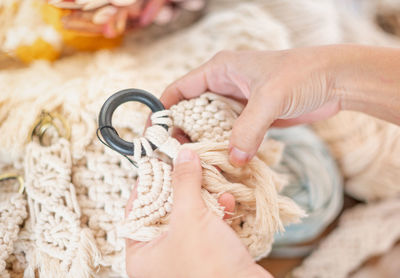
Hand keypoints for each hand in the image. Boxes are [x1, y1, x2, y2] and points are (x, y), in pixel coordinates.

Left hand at [125, 148, 271, 277]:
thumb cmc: (209, 269)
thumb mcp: (190, 218)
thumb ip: (184, 183)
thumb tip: (183, 156)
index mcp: (142, 254)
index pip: (136, 209)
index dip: (147, 183)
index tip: (159, 162)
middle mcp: (161, 255)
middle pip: (164, 209)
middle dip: (180, 186)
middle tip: (187, 163)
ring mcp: (185, 254)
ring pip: (188, 214)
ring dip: (202, 195)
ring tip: (210, 176)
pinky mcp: (208, 253)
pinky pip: (207, 225)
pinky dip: (216, 210)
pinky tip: (226, 199)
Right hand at [161, 47, 340, 166]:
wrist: (335, 81)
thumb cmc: (301, 75)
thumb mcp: (270, 99)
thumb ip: (248, 129)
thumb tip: (233, 159)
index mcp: (219, 70)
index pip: (179, 89)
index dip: (164, 110)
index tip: (155, 134)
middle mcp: (224, 86)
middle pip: (191, 112)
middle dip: (183, 133)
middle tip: (177, 158)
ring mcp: (238, 104)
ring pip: (210, 126)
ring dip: (205, 144)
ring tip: (198, 165)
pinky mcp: (252, 118)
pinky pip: (230, 135)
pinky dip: (225, 148)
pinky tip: (222, 163)